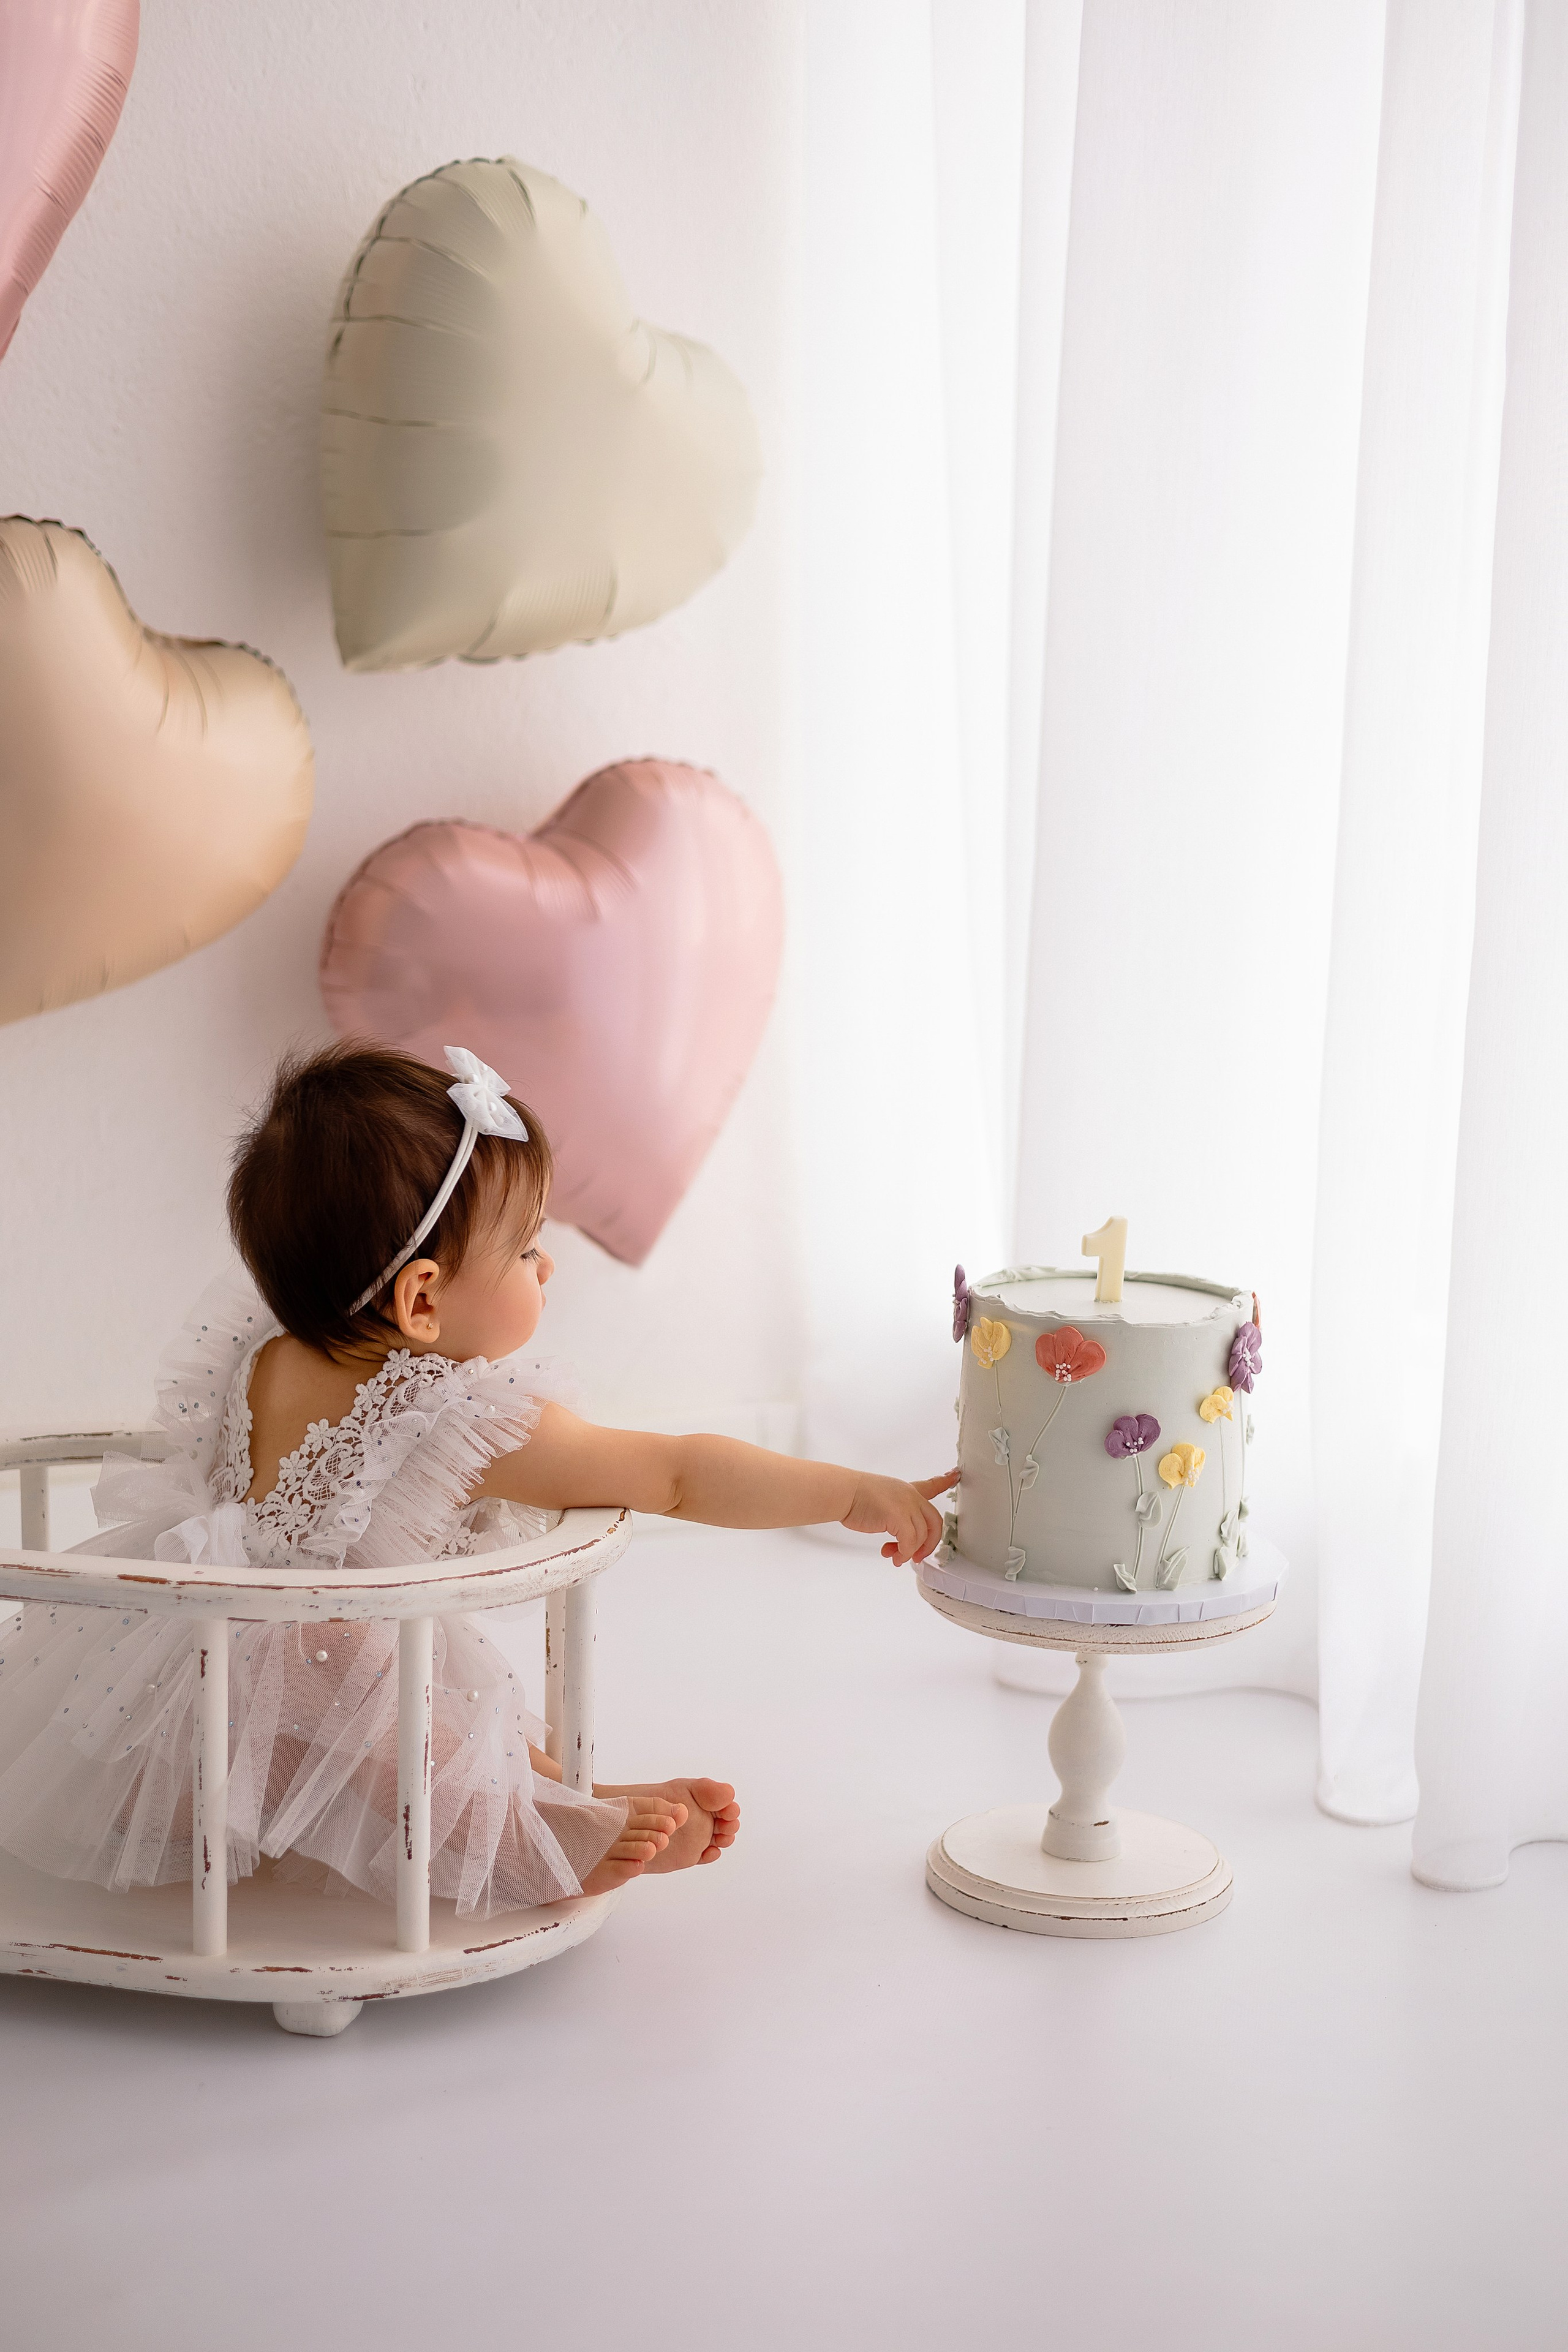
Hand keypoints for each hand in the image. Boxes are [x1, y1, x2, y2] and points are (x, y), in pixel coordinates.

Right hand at [841, 1469, 958, 1564]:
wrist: (843, 1493)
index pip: (931, 1485)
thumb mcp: (882, 1499)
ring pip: (921, 1536)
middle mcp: (910, 1496)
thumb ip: (895, 1514)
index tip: (956, 1475)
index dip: (945, 1481)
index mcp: (906, 1490)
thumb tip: (901, 1540)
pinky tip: (892, 1556)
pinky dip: (903, 1553)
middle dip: (929, 1544)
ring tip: (896, 1557)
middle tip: (917, 1556)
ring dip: (910, 1552)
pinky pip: (909, 1542)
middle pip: (935, 1522)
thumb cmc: (855, 1497)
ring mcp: (906, 1505)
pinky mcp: (898, 1516)